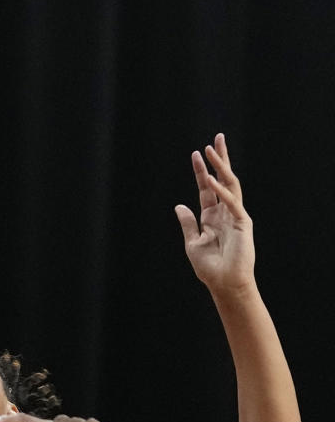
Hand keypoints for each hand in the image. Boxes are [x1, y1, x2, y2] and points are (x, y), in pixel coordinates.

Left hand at [174, 133, 254, 296]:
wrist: (225, 284)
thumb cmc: (210, 267)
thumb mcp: (193, 243)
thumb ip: (188, 224)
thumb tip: (179, 206)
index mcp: (212, 217)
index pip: (206, 188)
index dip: (201, 171)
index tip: (196, 154)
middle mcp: (225, 212)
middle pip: (223, 179)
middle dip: (219, 159)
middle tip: (217, 138)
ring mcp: (235, 216)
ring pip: (230, 184)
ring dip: (221, 166)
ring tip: (213, 148)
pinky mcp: (243, 223)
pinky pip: (232, 203)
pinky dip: (222, 191)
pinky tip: (212, 180)